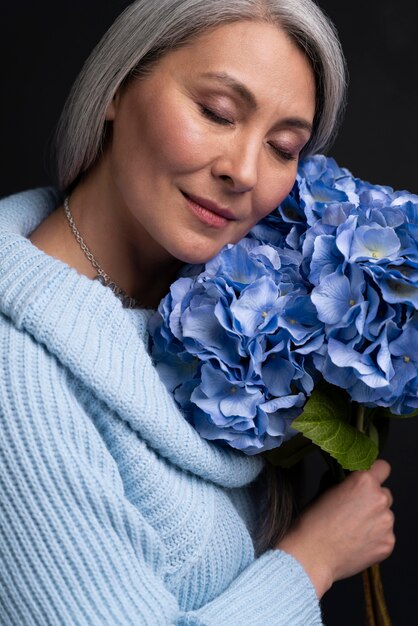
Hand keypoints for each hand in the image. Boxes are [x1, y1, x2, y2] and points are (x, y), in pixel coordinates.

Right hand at [277, 459, 394, 598]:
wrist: (312, 555)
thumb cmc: (313, 522)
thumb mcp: (325, 490)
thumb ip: (345, 482)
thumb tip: (350, 480)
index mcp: (363, 481)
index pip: (383, 467)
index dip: (374, 473)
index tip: (368, 481)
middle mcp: (380, 499)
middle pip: (385, 494)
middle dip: (372, 499)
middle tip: (354, 510)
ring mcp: (386, 523)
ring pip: (386, 515)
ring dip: (375, 519)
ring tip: (353, 529)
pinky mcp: (388, 543)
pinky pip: (386, 534)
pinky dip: (375, 537)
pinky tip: (357, 542)